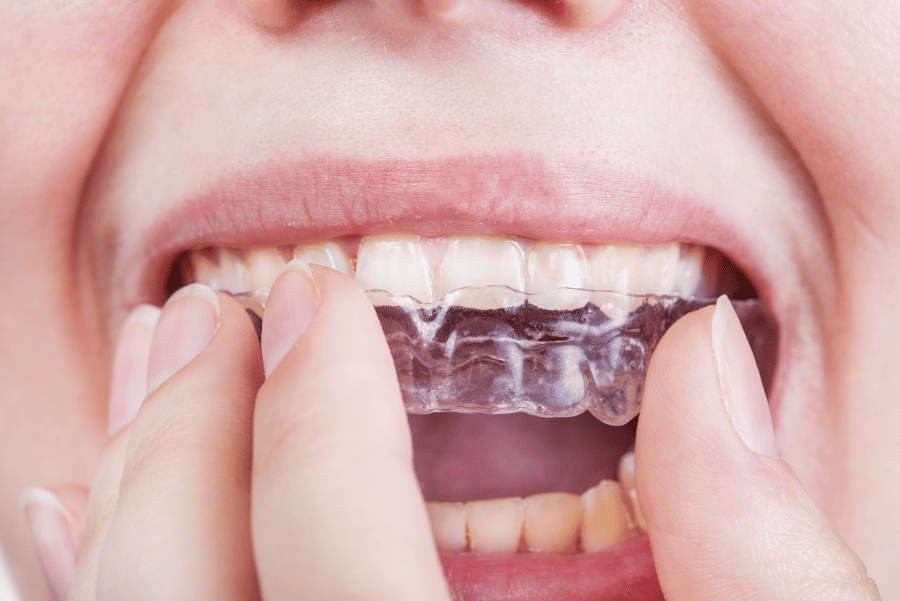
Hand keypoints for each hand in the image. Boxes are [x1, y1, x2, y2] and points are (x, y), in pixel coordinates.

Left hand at [21, 276, 880, 599]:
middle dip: (184, 443)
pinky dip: (80, 600)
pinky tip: (64, 529)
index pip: (345, 574)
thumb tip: (704, 358)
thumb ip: (758, 550)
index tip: (320, 301)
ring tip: (140, 385)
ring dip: (118, 515)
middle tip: (203, 321)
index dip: (319, 413)